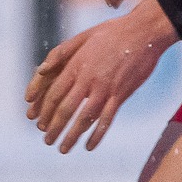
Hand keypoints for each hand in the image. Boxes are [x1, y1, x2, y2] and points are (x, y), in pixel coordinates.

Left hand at [26, 0, 176, 152]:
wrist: (144, 32)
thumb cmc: (111, 33)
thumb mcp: (81, 37)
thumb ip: (59, 54)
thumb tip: (40, 70)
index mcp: (75, 66)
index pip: (53, 93)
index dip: (43, 110)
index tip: (37, 122)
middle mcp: (88, 80)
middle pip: (65, 109)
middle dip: (53, 128)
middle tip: (47, 141)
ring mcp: (106, 89)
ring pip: (84, 118)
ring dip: (72, 136)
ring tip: (63, 149)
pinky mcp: (122, 94)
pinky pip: (107, 119)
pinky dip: (97, 135)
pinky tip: (89, 146)